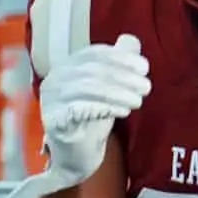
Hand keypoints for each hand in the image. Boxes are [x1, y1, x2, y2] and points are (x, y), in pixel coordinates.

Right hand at [8, 34, 150, 197]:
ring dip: (118, 93)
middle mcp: (54, 80)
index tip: (145, 68)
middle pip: (92, 70)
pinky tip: (122, 112)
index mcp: (67, 67)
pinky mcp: (54, 122)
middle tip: (146, 87)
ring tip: (138, 101)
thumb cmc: (94, 118)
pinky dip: (104, 107)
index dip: (121, 58)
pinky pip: (79, 109)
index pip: (94, 54)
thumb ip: (119, 62)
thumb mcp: (109, 87)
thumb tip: (130, 40)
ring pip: (87, 88)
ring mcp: (50, 101)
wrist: (77, 157)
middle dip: (124, 77)